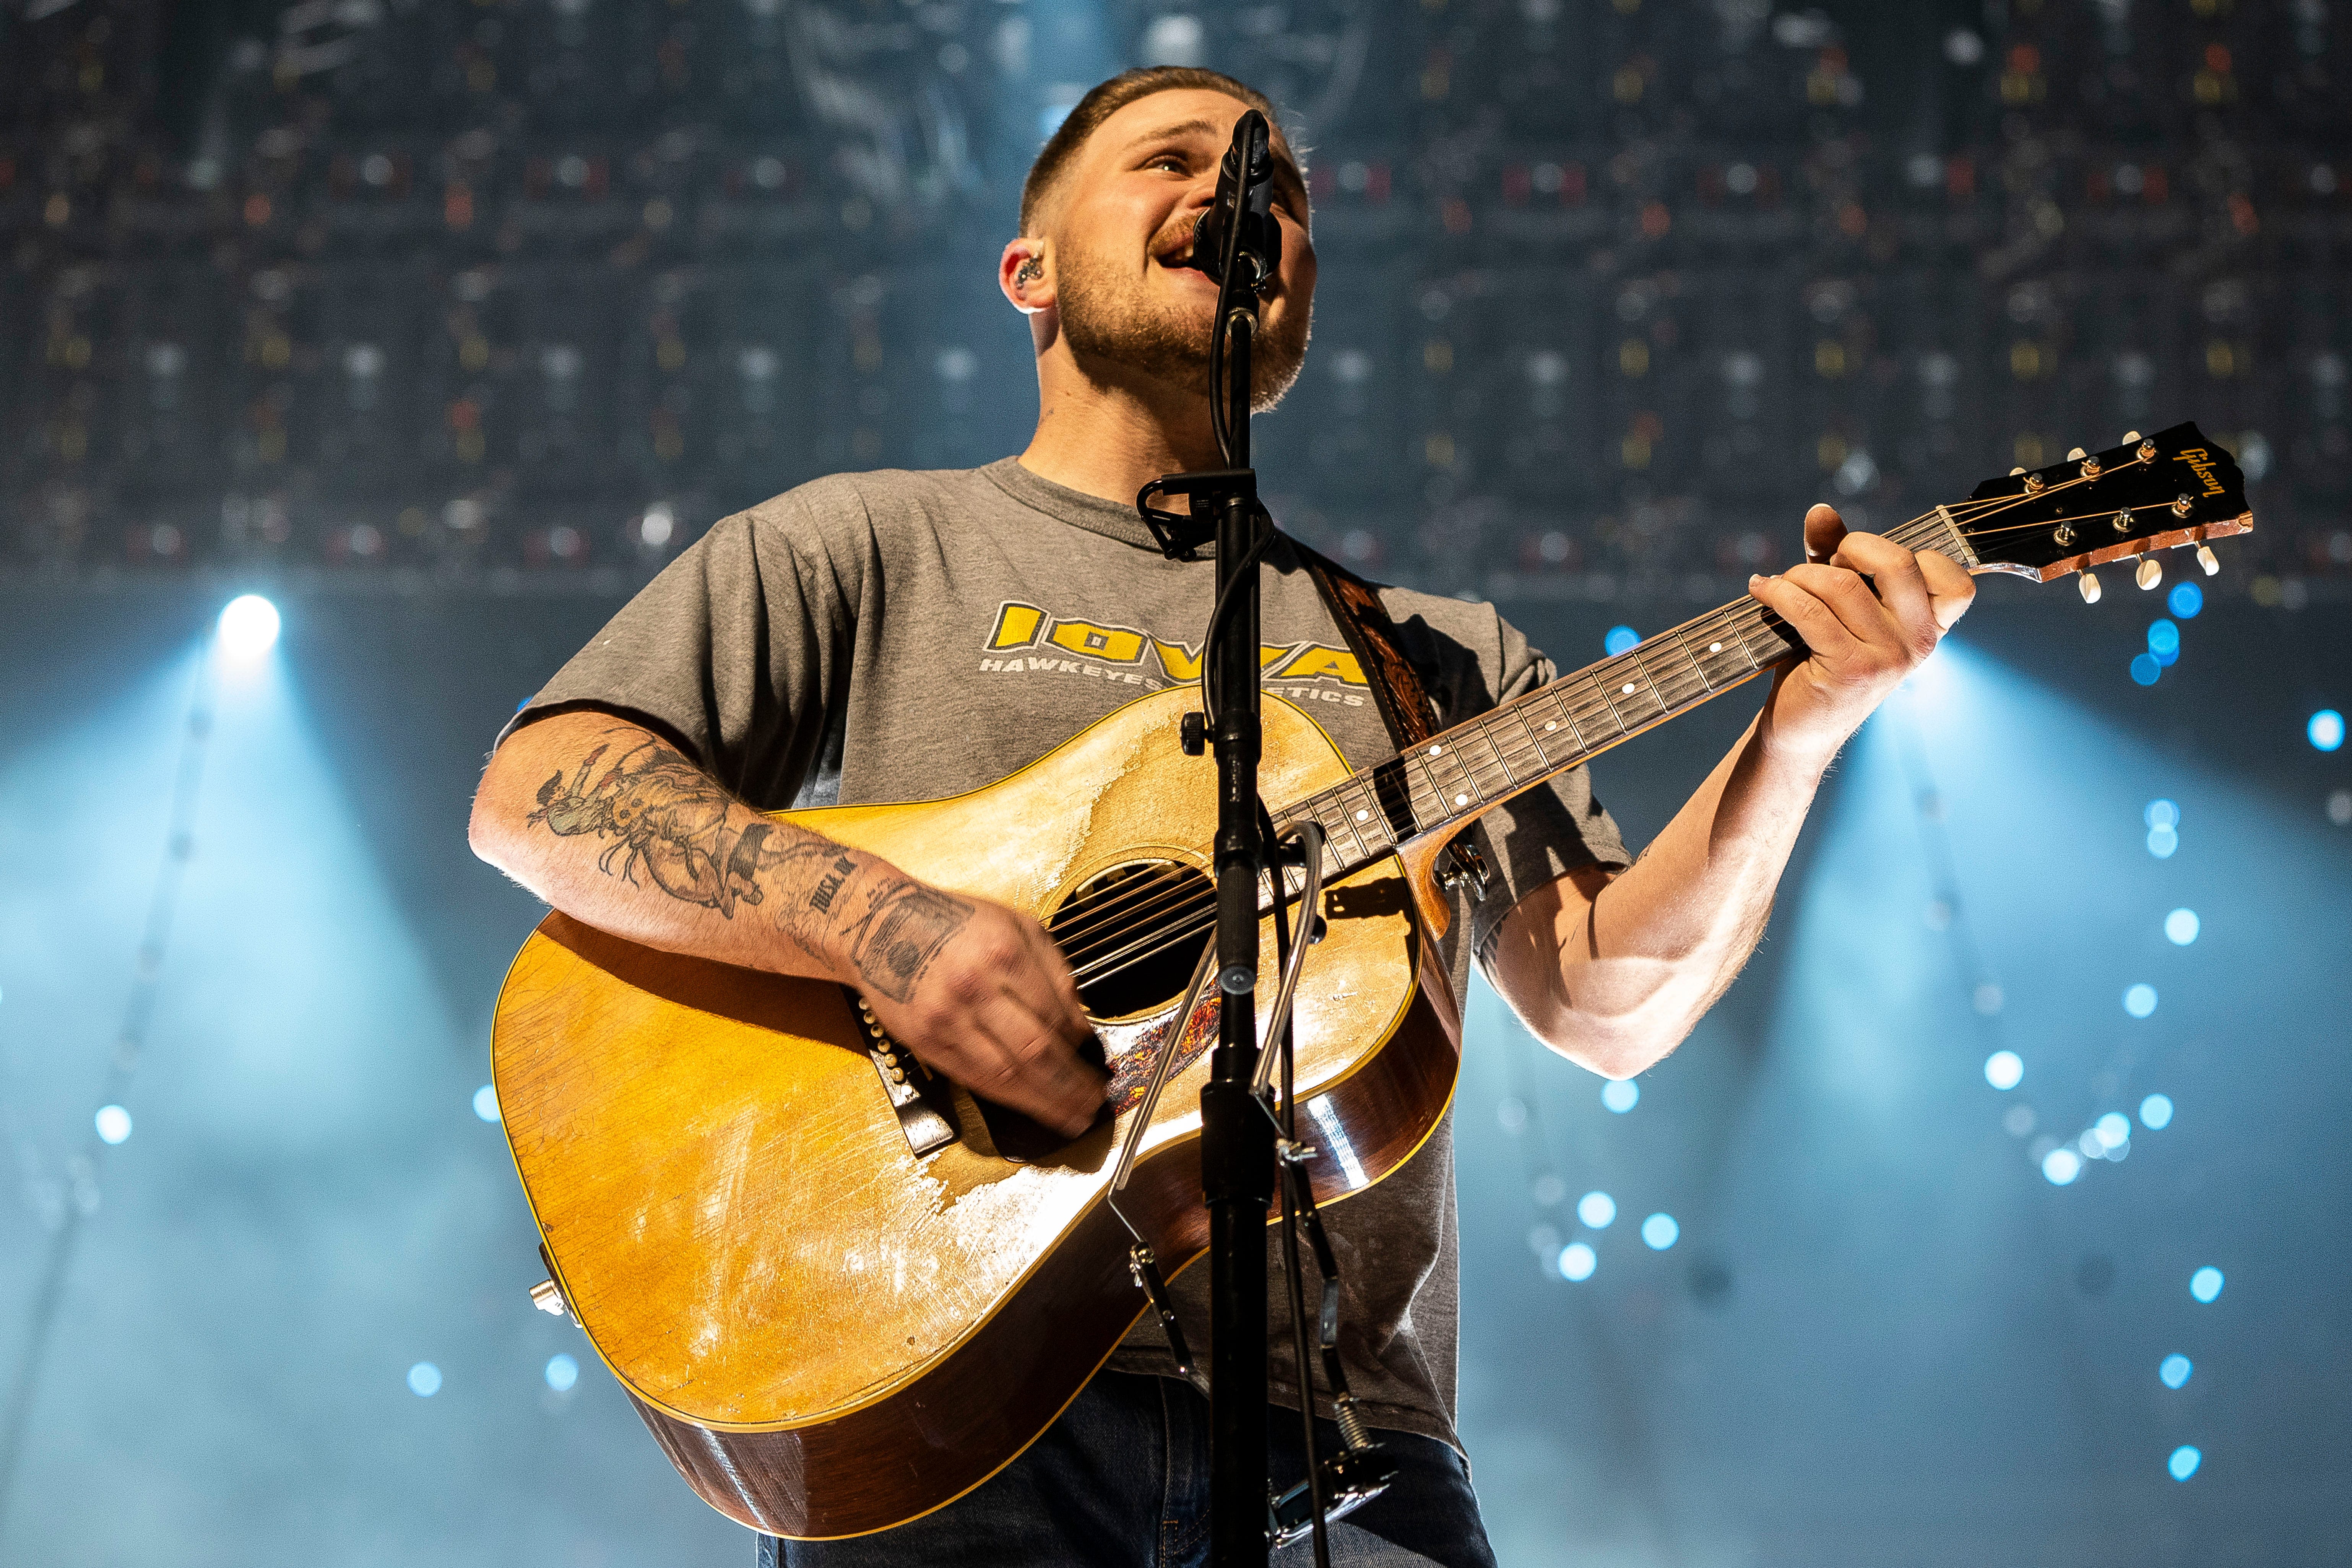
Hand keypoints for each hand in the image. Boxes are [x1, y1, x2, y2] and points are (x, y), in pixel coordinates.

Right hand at [848, 883, 1106, 1138]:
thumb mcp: (1014, 922)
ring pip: (1005, 1076)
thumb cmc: (953, 921)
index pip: (1055, 1012)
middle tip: (1095, 1102)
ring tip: (1071, 1117)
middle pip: (1035, 1051)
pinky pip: (973, 1079)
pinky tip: (1029, 1105)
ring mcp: (947, 1020)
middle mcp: (975, 989)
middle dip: (1071, 1085)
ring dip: (1044, 1103)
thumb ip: (1052, 967)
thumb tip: (1079, 1019)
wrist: (878, 924)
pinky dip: (1006, 1096)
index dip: (1079, 1041)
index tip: (1092, 1054)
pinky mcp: (925, 1042)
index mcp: (1004, 953)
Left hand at [1747, 504, 1976, 767]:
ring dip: (1798, 576)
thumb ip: (1837, 555)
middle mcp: (1920, 643)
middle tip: (1820, 566)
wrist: (1801, 727)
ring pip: (1842, 586)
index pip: (1954, 578)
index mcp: (1931, 626)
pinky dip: (1778, 593)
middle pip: (1897, 563)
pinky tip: (1761, 590)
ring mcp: (1889, 659)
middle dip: (1849, 549)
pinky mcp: (1850, 671)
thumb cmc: (1823, 658)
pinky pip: (1810, 612)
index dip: (1907, 553)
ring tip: (1778, 585)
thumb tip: (1822, 511)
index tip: (1865, 562)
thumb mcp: (1839, 604)